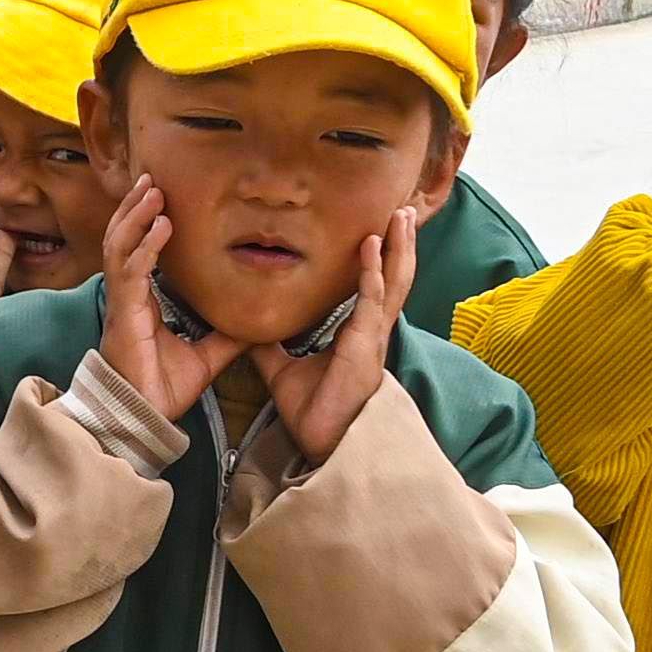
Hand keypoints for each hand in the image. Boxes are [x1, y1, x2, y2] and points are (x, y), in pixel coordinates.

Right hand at [92, 183, 227, 427]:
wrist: (144, 417)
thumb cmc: (163, 388)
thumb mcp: (207, 355)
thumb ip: (227, 335)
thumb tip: (257, 321)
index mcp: (142, 301)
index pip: (137, 250)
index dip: (145, 221)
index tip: (161, 195)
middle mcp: (128, 296)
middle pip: (123, 237)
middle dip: (135, 206)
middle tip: (152, 177)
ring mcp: (123, 303)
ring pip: (120, 245)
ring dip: (136, 215)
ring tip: (152, 190)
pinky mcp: (125, 314)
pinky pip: (132, 270)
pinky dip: (145, 245)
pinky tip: (160, 227)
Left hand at [267, 204, 419, 463]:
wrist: (320, 442)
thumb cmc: (312, 411)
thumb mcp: (282, 370)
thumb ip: (269, 345)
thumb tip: (247, 326)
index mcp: (358, 333)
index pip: (375, 286)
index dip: (381, 258)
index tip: (382, 228)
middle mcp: (372, 330)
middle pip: (394, 277)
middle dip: (401, 243)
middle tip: (404, 209)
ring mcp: (372, 337)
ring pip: (394, 282)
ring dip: (398, 247)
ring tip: (402, 215)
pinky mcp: (364, 344)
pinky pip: (371, 300)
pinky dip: (371, 271)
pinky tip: (371, 245)